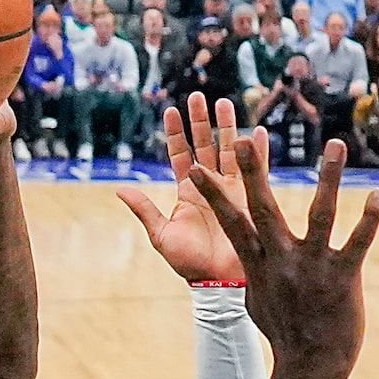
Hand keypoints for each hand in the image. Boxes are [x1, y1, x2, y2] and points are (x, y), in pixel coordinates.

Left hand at [116, 94, 268, 285]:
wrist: (220, 282)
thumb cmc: (189, 264)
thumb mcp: (161, 236)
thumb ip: (145, 210)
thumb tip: (119, 190)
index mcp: (187, 192)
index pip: (180, 155)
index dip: (176, 133)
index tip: (171, 109)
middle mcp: (209, 186)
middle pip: (205, 145)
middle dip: (201, 121)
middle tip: (198, 96)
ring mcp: (231, 190)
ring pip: (229, 151)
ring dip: (228, 127)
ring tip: (225, 103)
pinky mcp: (251, 198)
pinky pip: (256, 169)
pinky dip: (258, 151)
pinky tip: (259, 132)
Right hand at [189, 137, 378, 378]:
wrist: (310, 367)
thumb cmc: (285, 334)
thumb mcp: (256, 302)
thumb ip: (252, 271)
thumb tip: (242, 257)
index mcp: (258, 265)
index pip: (232, 223)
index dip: (214, 194)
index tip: (197, 168)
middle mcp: (281, 261)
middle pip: (263, 210)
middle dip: (253, 174)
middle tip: (242, 140)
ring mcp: (312, 267)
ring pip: (320, 214)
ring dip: (328, 178)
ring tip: (335, 144)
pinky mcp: (342, 278)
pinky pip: (358, 243)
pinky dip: (369, 219)